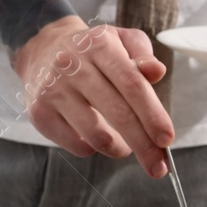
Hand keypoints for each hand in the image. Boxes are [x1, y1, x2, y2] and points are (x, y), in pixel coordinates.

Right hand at [14, 16, 173, 174]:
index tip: (167, 139)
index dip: (153, 115)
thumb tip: (157, 72)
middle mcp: (73, 66)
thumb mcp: (120, 40)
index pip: (132, 85)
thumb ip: (143, 54)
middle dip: (143, 144)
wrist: (43, 50)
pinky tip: (98, 137)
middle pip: (118, 113)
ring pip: (96, 135)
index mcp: (100, 46)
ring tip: (126, 145)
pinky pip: (77, 145)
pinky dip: (95, 148)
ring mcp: (54, 91)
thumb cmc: (92, 50)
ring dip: (119, 148)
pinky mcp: (39, 113)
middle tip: (158, 165)